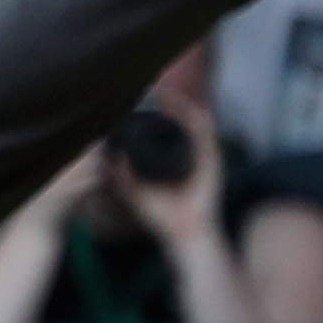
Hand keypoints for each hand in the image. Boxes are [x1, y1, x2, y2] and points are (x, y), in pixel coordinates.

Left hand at [110, 102, 224, 247]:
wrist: (183, 234)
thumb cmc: (163, 218)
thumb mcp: (135, 193)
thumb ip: (122, 177)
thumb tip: (111, 156)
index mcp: (179, 162)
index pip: (172, 131)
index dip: (162, 114)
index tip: (144, 101)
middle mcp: (194, 156)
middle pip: (185, 122)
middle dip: (172, 104)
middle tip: (154, 88)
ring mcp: (205, 157)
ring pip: (195, 122)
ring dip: (181, 105)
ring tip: (164, 92)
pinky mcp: (212, 161)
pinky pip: (204, 132)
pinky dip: (192, 118)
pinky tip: (179, 107)